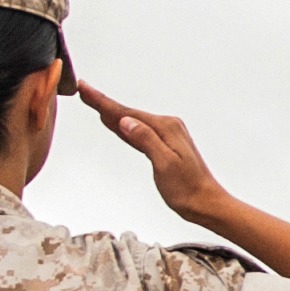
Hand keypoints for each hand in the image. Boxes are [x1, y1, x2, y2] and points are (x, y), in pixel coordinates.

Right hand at [80, 82, 226, 223]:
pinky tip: (115, 123)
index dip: (103, 102)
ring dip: (112, 112)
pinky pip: (138, 132)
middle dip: (104, 102)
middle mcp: (166, 126)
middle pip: (127, 113)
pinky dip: (123, 126)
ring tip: (94, 101)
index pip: (127, 113)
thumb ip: (146, 140)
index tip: (86, 89)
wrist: (205, 202)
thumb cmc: (188, 188)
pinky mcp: (163, 145)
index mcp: (166, 127)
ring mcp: (165, 135)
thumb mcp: (165, 164)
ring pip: (131, 121)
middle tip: (84, 90)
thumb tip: (126, 121)